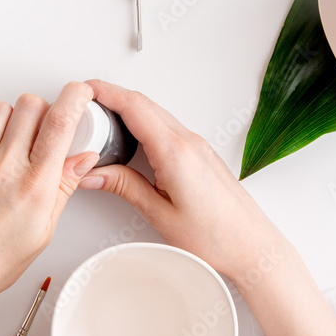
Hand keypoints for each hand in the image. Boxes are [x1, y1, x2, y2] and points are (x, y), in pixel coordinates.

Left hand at [0, 82, 98, 329]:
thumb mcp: (43, 229)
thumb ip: (63, 187)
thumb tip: (83, 159)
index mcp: (35, 184)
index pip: (61, 122)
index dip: (75, 97)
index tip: (80, 93)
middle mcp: (5, 166)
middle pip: (31, 104)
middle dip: (42, 111)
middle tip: (41, 131)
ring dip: (11, 117)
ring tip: (11, 141)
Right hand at [78, 80, 287, 284]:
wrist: (252, 247)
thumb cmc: (216, 237)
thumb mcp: (159, 214)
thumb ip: (124, 187)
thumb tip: (93, 173)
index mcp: (175, 152)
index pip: (134, 107)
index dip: (104, 92)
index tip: (83, 89)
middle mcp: (189, 142)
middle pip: (143, 104)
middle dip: (111, 98)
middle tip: (84, 109)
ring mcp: (198, 146)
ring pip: (156, 114)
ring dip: (128, 111)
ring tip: (102, 125)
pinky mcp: (201, 154)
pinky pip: (167, 127)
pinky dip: (144, 125)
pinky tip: (131, 140)